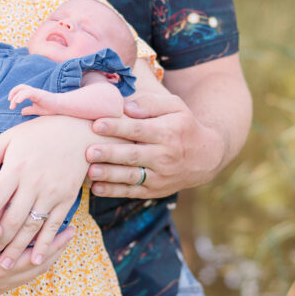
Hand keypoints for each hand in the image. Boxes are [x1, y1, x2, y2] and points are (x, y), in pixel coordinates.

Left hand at [0, 116, 92, 268]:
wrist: (79, 130)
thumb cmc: (38, 133)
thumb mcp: (8, 139)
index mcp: (15, 167)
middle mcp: (33, 182)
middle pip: (12, 219)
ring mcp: (52, 192)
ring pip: (32, 227)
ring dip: (17, 249)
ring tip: (4, 265)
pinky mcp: (67, 198)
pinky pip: (54, 226)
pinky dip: (44, 245)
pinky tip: (35, 259)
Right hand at [0, 225, 74, 295]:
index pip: (33, 257)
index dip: (52, 242)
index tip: (65, 224)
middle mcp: (0, 281)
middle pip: (38, 266)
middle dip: (57, 248)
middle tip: (73, 230)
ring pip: (32, 272)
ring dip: (48, 255)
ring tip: (62, 239)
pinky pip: (22, 275)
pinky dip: (35, 262)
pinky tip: (39, 249)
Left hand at [7, 83, 54, 115]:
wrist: (61, 106)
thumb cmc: (51, 107)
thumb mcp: (37, 110)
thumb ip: (29, 110)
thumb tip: (21, 112)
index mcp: (33, 94)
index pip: (21, 90)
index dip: (14, 93)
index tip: (10, 101)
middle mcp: (34, 91)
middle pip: (20, 87)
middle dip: (13, 92)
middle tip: (9, 101)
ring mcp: (37, 92)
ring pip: (22, 90)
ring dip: (15, 98)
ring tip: (12, 106)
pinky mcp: (39, 94)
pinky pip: (28, 93)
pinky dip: (21, 96)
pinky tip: (18, 102)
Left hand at [85, 89, 223, 198]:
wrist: (206, 157)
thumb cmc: (183, 126)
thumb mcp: (175, 107)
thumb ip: (150, 103)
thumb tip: (126, 107)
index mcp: (167, 132)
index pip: (139, 130)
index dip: (117, 127)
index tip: (97, 124)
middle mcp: (164, 156)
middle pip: (133, 155)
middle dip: (110, 154)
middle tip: (89, 151)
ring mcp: (159, 176)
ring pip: (131, 176)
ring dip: (109, 175)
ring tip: (90, 172)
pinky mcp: (154, 190)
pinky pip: (132, 192)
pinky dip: (114, 191)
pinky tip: (96, 188)